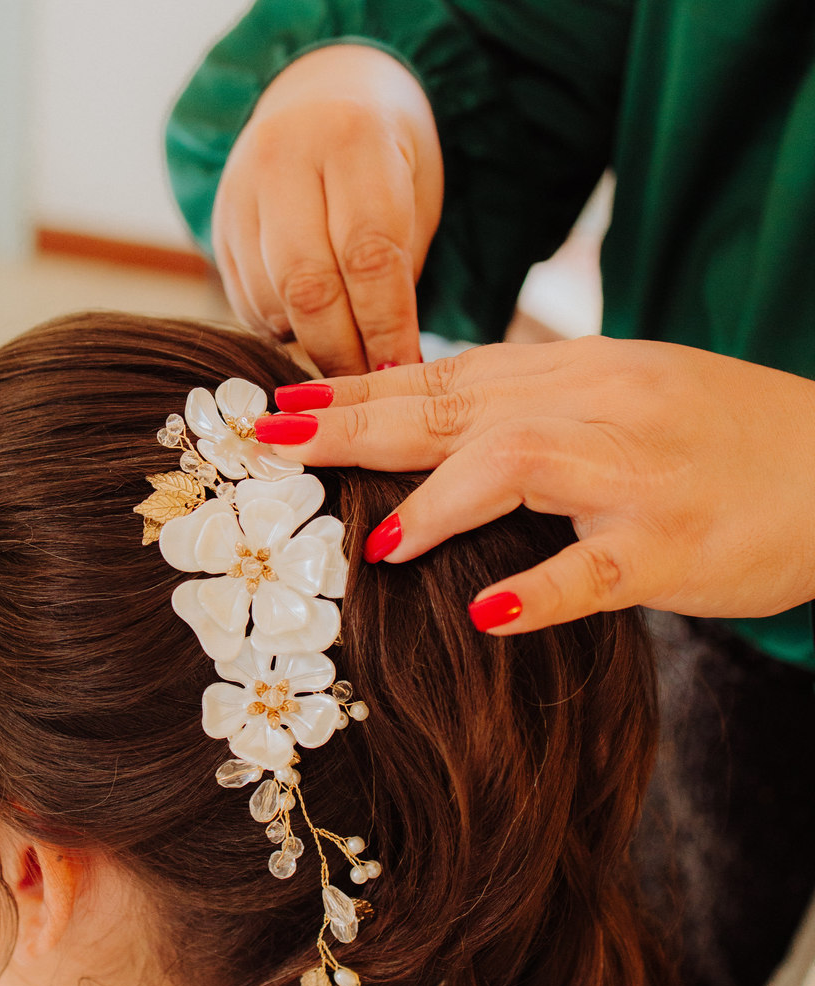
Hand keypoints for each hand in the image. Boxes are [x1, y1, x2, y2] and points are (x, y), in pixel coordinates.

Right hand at [212, 44, 443, 375]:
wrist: (319, 92)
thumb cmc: (385, 156)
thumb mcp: (414, 192)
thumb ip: (399, 268)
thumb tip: (392, 366)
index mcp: (352, 140)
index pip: (368, 256)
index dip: (385, 326)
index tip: (401, 371)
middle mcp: (285, 157)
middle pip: (307, 285)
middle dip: (341, 349)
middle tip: (368, 383)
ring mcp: (240, 189)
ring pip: (269, 298)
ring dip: (308, 341)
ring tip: (343, 354)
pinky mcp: (217, 221)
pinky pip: (244, 298)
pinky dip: (280, 326)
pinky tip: (307, 326)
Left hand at [254, 337, 814, 631]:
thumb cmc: (718, 441)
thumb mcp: (619, 400)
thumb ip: (528, 409)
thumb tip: (421, 430)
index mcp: (572, 374)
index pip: (442, 375)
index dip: (352, 391)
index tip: (271, 404)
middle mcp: (596, 407)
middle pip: (454, 407)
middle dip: (354, 425)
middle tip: (268, 443)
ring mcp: (635, 474)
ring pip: (521, 462)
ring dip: (442, 497)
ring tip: (380, 541)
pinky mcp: (673, 543)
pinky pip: (599, 567)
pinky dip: (542, 588)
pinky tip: (487, 611)